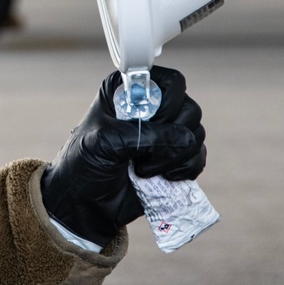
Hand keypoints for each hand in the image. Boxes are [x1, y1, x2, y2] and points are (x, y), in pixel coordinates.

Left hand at [39, 66, 206, 246]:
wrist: (84, 202)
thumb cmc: (84, 163)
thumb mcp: (106, 142)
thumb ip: (144, 136)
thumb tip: (186, 139)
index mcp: (128, 91)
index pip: (170, 82)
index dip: (170, 103)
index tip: (153, 125)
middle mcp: (151, 107)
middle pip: (189, 109)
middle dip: (172, 137)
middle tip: (143, 154)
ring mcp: (164, 133)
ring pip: (196, 135)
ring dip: (175, 157)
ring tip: (144, 170)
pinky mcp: (174, 158)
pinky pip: (198, 157)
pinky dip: (186, 169)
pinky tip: (164, 178)